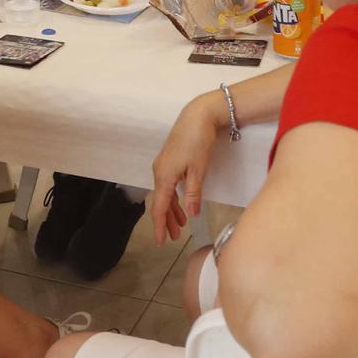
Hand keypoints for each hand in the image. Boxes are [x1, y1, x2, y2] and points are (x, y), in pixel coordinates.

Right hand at [148, 92, 225, 245]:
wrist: (198, 116)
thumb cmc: (198, 141)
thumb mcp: (198, 170)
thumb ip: (193, 193)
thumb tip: (191, 214)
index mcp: (164, 176)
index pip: (159, 207)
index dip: (159, 226)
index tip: (160, 242)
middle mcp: (159, 172)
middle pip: (161, 202)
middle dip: (166, 220)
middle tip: (174, 237)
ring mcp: (164, 165)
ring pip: (165, 194)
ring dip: (172, 210)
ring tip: (181, 226)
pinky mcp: (170, 160)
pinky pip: (169, 185)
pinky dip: (174, 197)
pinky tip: (182, 204)